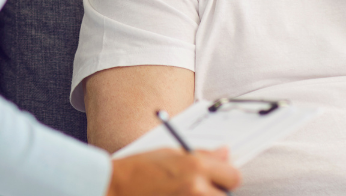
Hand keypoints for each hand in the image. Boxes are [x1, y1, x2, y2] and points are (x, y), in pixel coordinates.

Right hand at [107, 147, 240, 195]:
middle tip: (200, 189)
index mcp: (195, 167)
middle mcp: (196, 189)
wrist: (112, 190)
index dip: (226, 177)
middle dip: (217, 192)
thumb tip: (225, 153)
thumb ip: (202, 156)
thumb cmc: (137, 171)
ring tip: (184, 194)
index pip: (233, 176)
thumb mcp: (170, 154)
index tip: (218, 178)